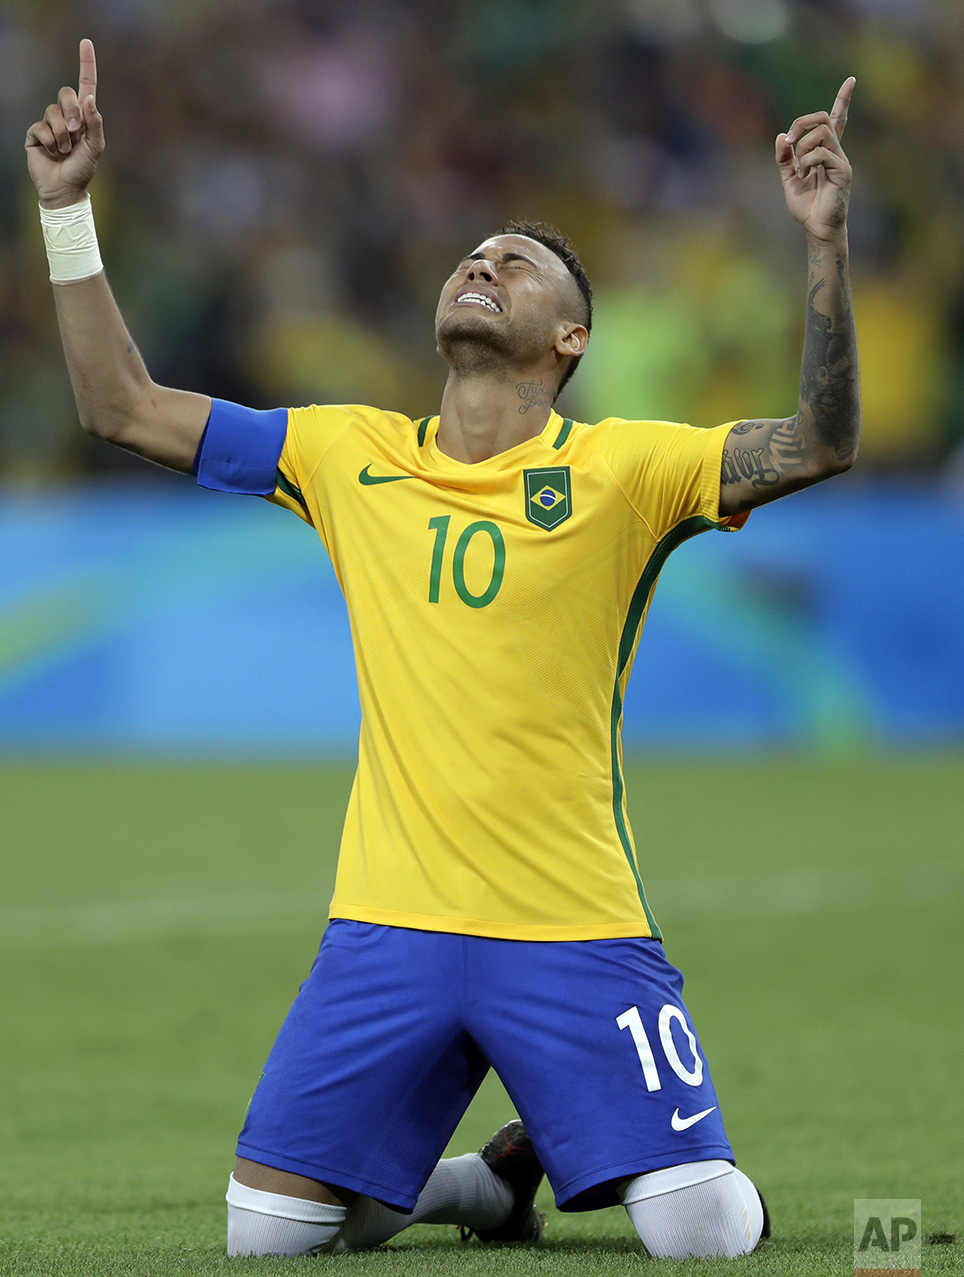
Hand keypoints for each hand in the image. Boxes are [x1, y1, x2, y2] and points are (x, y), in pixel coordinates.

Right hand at [25, 38, 104, 208]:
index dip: (86, 64)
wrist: (65, 189)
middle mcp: (66, 115)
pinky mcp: (35, 133)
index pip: (86, 85)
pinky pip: (41, 126)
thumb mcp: (95, 147)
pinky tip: (52, 152)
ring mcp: (49, 123)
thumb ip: (94, 123)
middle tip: (75, 132)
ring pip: (52, 111)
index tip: (86, 42)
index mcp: (84, 117)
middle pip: (66, 93)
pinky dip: (49, 141)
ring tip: (64, 150)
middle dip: (71, 111)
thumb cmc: (83, 169)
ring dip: (61, 134)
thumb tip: (89, 98)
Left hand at [776, 78, 853, 243]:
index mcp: (824, 151)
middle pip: (823, 117)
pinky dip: (808, 161)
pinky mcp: (843, 170)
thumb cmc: (806, 206)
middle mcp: (835, 151)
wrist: (816, 228)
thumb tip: (781, 136)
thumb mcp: (789, 179)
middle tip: (789, 142)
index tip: (851, 80)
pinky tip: (807, 176)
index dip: (843, 100)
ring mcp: (840, 159)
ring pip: (821, 132)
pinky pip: (822, 153)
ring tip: (801, 166)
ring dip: (803, 146)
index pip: (836, 120)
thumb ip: (784, 159)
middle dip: (801, 122)